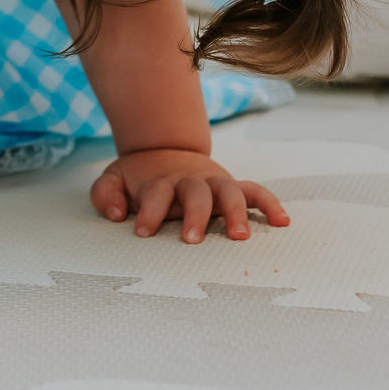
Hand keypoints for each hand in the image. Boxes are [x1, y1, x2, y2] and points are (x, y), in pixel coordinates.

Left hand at [90, 147, 289, 243]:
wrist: (163, 149)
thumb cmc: (138, 178)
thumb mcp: (113, 180)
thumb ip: (106, 195)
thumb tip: (118, 214)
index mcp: (160, 182)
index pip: (156, 194)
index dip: (150, 212)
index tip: (142, 231)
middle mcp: (189, 181)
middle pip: (195, 192)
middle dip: (195, 215)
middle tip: (190, 239)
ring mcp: (213, 182)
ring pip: (229, 191)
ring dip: (236, 212)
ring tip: (240, 236)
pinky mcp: (231, 186)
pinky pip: (255, 192)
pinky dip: (269, 204)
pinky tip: (282, 222)